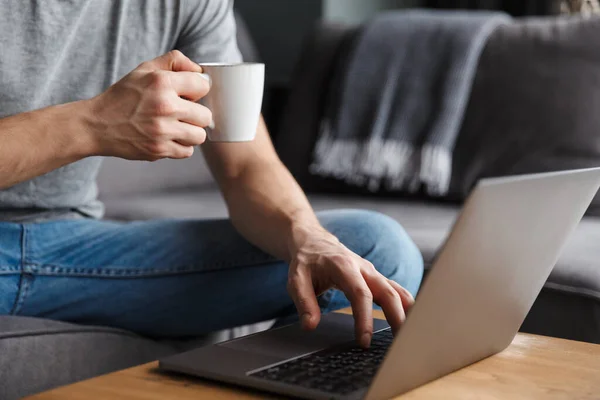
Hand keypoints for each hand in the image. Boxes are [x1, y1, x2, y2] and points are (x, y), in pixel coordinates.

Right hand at [86, 50, 210, 160]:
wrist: (97, 125)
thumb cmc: (123, 96)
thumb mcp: (144, 69)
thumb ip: (174, 62)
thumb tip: (200, 71)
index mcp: (162, 82)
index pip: (204, 85)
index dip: (197, 90)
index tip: (187, 94)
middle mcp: (164, 106)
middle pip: (205, 115)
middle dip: (196, 114)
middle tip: (180, 113)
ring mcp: (162, 131)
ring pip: (200, 136)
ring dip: (190, 132)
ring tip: (176, 127)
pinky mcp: (159, 150)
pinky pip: (187, 151)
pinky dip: (180, 146)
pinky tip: (168, 138)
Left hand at [286, 225, 414, 347]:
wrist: (314, 241)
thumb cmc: (306, 261)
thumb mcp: (295, 279)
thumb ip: (304, 302)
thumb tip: (310, 325)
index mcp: (344, 267)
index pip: (360, 294)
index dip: (365, 318)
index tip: (364, 341)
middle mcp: (363, 268)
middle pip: (387, 292)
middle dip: (396, 317)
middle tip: (400, 343)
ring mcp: (372, 272)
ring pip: (396, 291)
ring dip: (407, 312)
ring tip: (412, 335)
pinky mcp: (375, 277)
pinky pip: (396, 290)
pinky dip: (406, 304)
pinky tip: (414, 320)